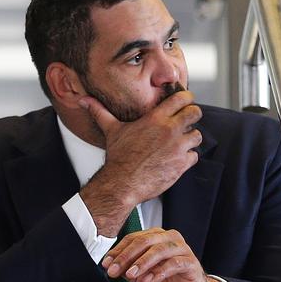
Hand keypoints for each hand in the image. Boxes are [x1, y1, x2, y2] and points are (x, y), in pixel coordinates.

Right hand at [79, 92, 202, 235]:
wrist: (122, 183)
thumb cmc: (118, 157)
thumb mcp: (111, 130)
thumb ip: (100, 112)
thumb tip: (84, 101)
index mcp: (155, 118)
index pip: (181, 98)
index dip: (186, 98)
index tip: (184, 102)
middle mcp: (169, 130)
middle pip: (195, 113)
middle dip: (193, 115)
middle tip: (187, 121)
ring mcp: (177, 147)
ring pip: (197, 136)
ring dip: (190, 139)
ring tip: (180, 143)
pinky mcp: (181, 164)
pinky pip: (194, 156)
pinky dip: (188, 158)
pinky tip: (177, 159)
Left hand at [102, 227, 238, 281]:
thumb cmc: (168, 281)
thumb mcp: (142, 276)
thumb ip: (129, 269)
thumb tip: (113, 266)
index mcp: (156, 237)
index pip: (134, 239)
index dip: (118, 251)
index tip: (106, 264)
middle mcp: (169, 238)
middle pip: (144, 241)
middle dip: (126, 256)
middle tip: (114, 269)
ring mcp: (182, 248)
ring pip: (159, 250)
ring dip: (142, 263)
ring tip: (131, 274)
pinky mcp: (191, 262)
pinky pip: (174, 263)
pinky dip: (159, 272)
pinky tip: (149, 279)